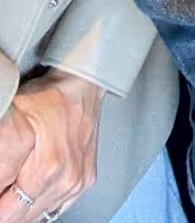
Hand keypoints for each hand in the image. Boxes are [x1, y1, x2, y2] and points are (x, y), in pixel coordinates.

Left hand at [0, 71, 104, 222]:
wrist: (83, 85)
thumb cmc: (50, 97)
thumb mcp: (14, 120)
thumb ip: (4, 157)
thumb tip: (0, 181)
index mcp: (47, 169)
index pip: (7, 213)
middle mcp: (66, 180)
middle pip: (22, 217)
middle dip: (8, 208)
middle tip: (5, 189)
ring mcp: (78, 182)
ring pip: (39, 216)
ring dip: (24, 209)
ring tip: (17, 187)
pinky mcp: (85, 180)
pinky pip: (58, 209)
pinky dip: (43, 206)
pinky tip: (35, 192)